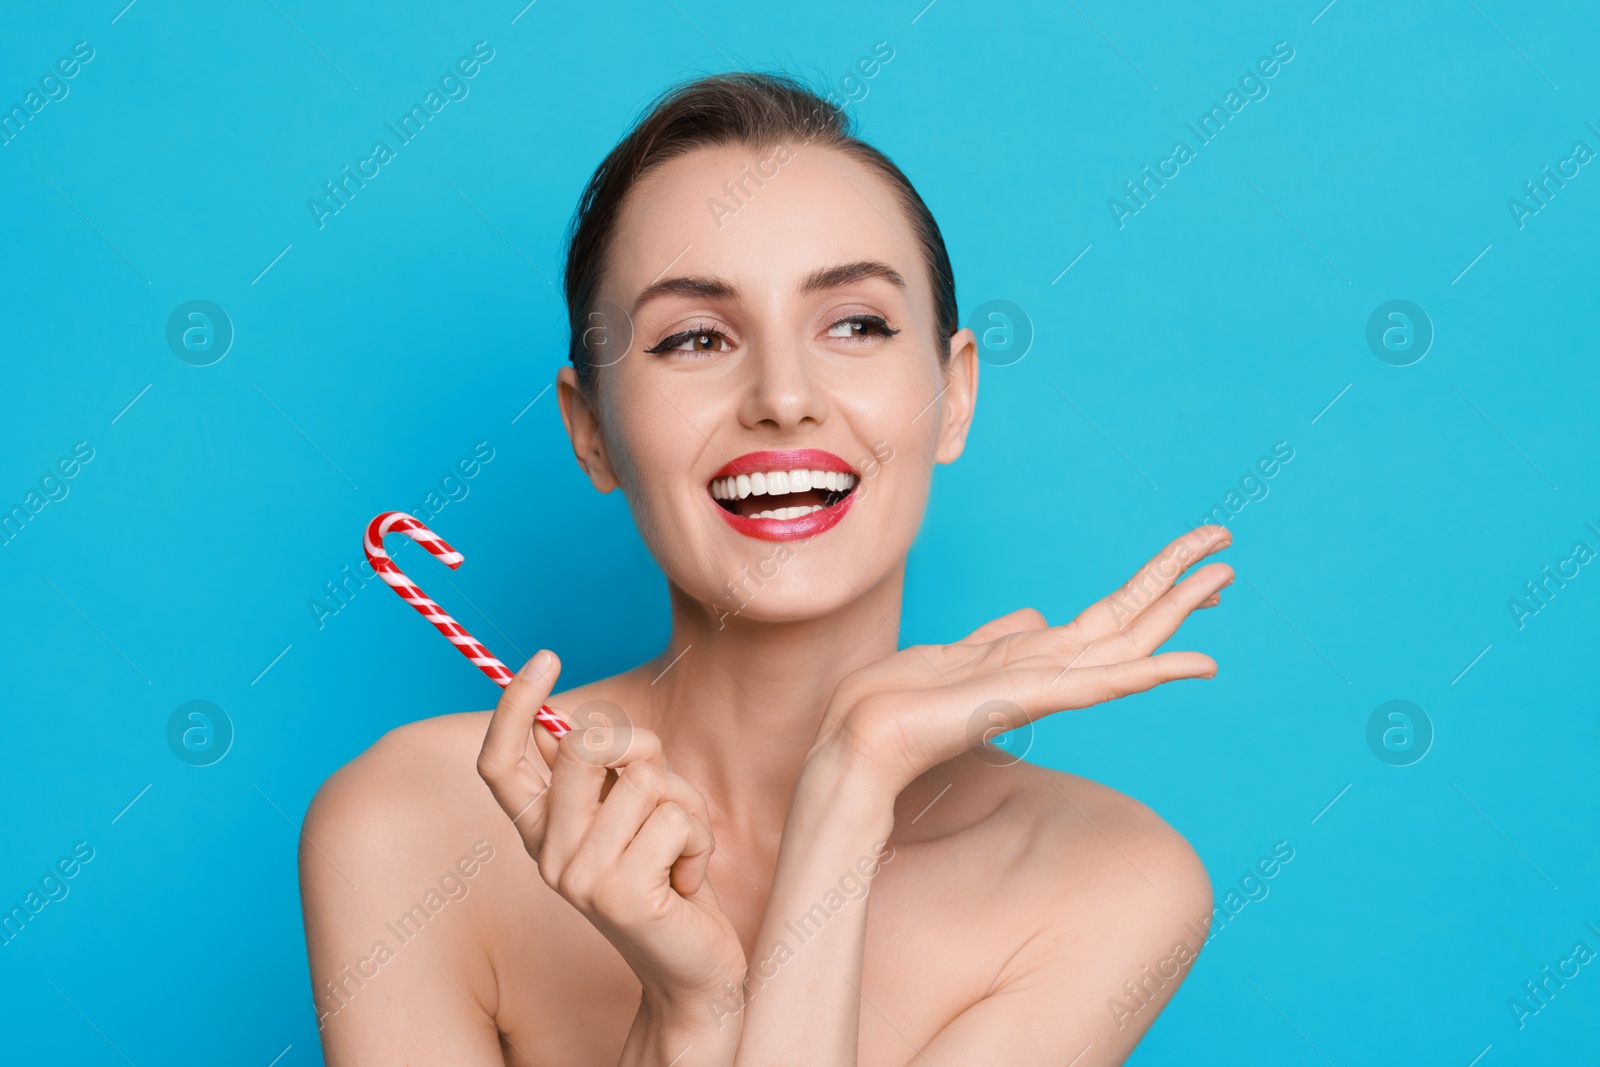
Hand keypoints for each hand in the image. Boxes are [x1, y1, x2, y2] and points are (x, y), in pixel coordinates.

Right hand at [476, 651, 746, 1021]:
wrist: (693, 968)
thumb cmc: (668, 877)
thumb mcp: (631, 816)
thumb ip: (602, 775)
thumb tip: (568, 721)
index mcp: (542, 831)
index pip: (498, 762)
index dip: (513, 706)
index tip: (545, 657)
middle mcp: (548, 855)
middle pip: (581, 748)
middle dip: (641, 746)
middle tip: (662, 783)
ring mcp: (579, 877)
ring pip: (644, 780)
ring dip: (686, 803)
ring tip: (683, 847)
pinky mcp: (619, 895)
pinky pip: (675, 819)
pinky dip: (701, 838)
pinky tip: (690, 878)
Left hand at [812, 526, 1233, 793]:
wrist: (863, 736)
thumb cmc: (901, 699)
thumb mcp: (959, 650)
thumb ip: (1002, 635)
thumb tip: (1035, 615)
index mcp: (1037, 658)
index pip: (1112, 617)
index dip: (1155, 586)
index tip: (1197, 558)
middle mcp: (1051, 673)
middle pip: (1132, 624)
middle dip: (1179, 588)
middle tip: (1230, 552)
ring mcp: (1043, 688)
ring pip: (1127, 645)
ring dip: (1176, 612)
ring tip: (1223, 578)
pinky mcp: (1025, 701)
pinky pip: (1097, 684)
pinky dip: (1146, 673)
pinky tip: (1187, 662)